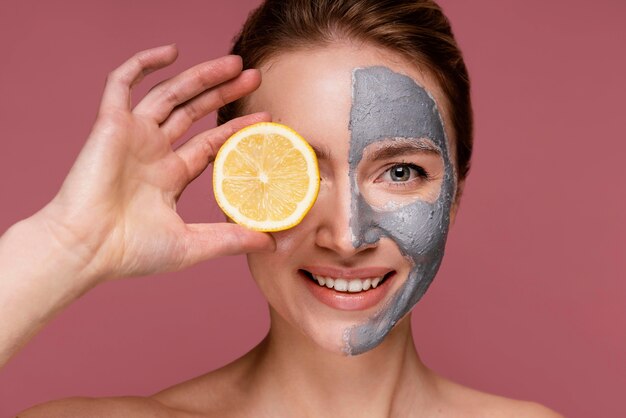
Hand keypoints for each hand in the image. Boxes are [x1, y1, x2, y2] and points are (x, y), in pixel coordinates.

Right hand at [37, 44, 273, 281]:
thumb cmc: (131, 252)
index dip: (235, 129)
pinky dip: (143, 64)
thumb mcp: (192, 244)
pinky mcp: (110, 124)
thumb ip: (231, 239)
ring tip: (235, 63)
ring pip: (171, 94)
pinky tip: (172, 52)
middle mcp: (153, 152)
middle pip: (195, 112)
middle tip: (255, 77)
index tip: (265, 117)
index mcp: (170, 177)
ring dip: (201, 76)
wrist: (85, 249)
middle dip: (224, 93)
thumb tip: (272, 243)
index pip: (210, 143)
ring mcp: (132, 136)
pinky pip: (122, 83)